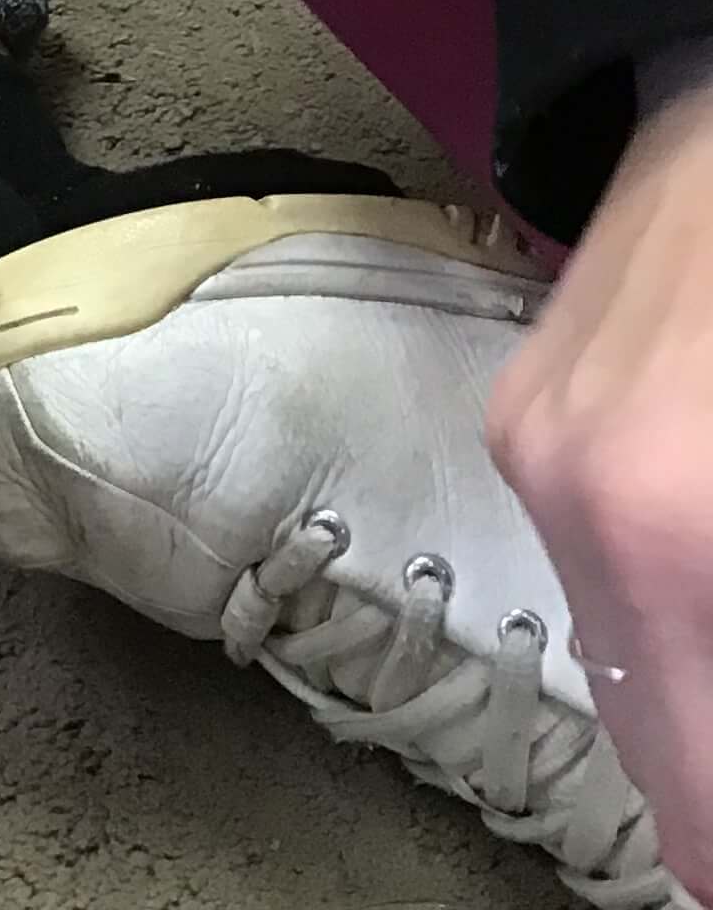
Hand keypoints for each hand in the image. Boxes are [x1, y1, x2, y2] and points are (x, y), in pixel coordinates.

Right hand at [486, 74, 712, 898]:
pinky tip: (704, 592)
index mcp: (678, 535)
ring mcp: (535, 456)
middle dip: (710, 796)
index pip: (699, 790)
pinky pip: (593, 578)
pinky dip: (662, 623)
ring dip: (694, 710)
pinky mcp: (520, 417)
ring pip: (622, 673)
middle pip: (661, 760)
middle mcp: (580, 508)